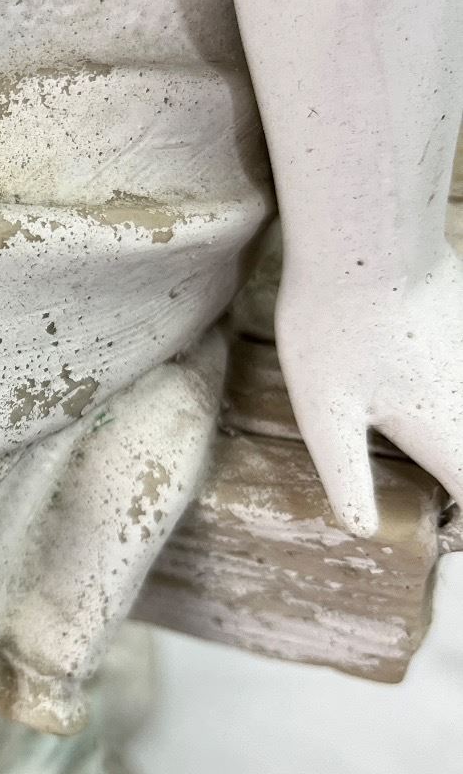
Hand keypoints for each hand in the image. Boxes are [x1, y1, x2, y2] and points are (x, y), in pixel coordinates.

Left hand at [277, 249, 462, 535]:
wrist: (363, 234)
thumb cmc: (335, 327)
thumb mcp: (325, 416)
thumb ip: (349, 477)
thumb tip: (362, 529)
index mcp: (454, 435)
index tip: (445, 539)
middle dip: (461, 484)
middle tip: (437, 500)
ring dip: (451, 439)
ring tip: (412, 429)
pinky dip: (449, 396)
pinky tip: (418, 384)